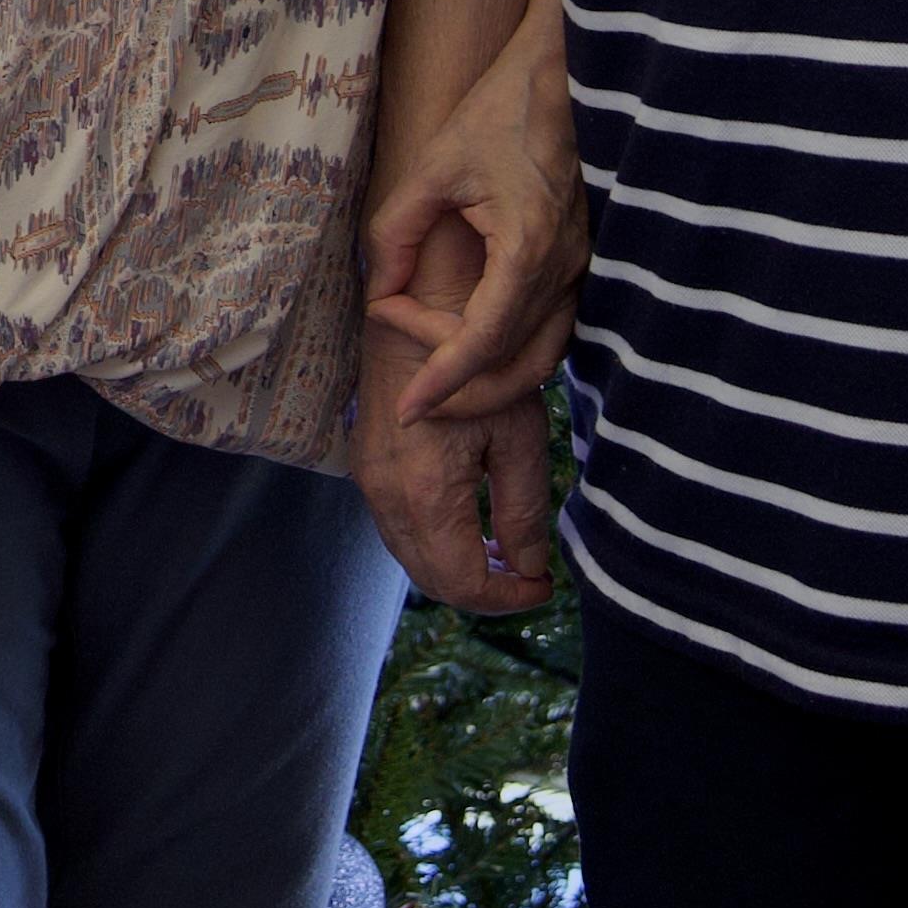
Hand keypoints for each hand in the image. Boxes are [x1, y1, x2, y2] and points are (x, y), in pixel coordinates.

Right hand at [350, 370, 558, 616]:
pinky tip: (467, 524)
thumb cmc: (479, 363)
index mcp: (427, 493)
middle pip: (432, 579)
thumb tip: (529, 568)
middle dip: (483, 590)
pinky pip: (395, 528)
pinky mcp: (364, 464)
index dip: (507, 599)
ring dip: (455, 568)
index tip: (543, 584)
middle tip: (527, 575)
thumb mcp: (518, 436)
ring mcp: (368, 480)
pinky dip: (431, 543)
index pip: (464, 582)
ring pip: (409, 557)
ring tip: (502, 552)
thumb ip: (522, 512)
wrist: (419, 308)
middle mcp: (386, 495)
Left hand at [358, 44, 586, 428]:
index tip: (403, 408)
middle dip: (461, 393)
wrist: (560, 80)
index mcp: (527, 250)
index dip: (441, 382)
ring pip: (541, 356)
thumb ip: (397, 231)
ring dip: (488, 377)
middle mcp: (564, 271)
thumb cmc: (497, 113)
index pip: (483, 343)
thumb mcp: (432, 167)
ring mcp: (580, 270)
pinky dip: (512, 353)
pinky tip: (471, 344)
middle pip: (516, 366)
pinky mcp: (581, 263)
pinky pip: (552, 330)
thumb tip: (379, 290)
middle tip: (410, 397)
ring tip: (434, 377)